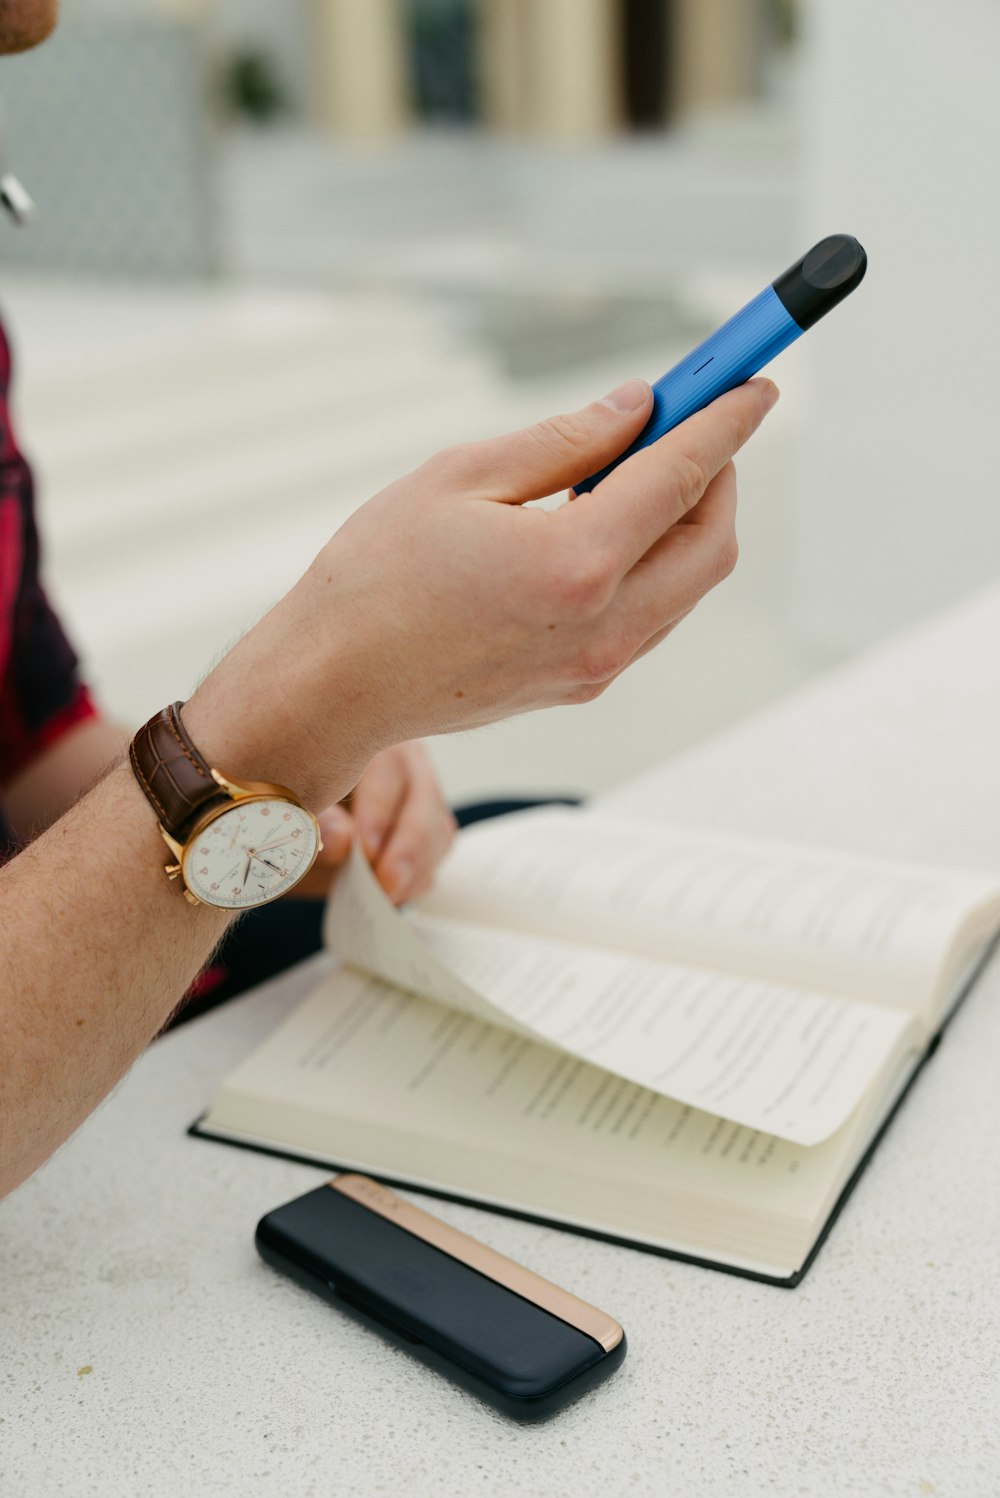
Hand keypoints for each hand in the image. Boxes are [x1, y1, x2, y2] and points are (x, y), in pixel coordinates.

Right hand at [186, 377, 777, 807]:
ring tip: (624, 475)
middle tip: (683, 426)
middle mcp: (604, 624)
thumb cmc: (376, 578)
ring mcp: (598, 664)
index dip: (725, 421)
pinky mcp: (583, 684)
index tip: (754, 385)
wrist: (336, 686)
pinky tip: (598, 531)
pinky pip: (652, 615)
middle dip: (716, 475)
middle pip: (711, 540)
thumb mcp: (460, 477)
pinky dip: (652, 563)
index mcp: (575, 563)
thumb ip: (563, 440)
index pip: (683, 475)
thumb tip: (636, 408)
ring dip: (684, 521)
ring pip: (688, 583)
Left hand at [288, 742, 455, 904]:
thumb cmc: (284, 805)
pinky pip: (439, 847)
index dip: (380, 812)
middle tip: (386, 886)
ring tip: (385, 896)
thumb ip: (315, 822)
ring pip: (437, 826)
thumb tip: (342, 838)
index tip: (366, 852)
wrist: (286, 825)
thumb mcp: (289, 814)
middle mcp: (402, 757)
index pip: (386, 768)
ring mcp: (421, 790)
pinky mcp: (430, 823)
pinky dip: (420, 875)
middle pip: (424, 798)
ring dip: (415, 867)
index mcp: (363, 736)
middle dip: (409, 847)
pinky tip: (395, 893)